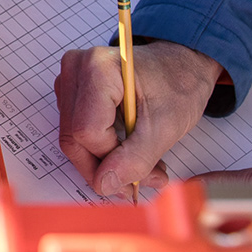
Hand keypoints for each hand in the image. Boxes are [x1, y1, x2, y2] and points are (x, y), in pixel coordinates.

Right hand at [56, 40, 223, 197]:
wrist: (180, 66)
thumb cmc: (178, 84)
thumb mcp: (165, 126)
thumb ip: (136, 159)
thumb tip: (105, 185)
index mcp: (99, 68)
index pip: (87, 132)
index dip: (110, 160)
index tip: (141, 173)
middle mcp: (76, 69)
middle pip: (74, 137)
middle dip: (105, 168)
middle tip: (137, 185)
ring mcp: (71, 80)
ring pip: (73, 139)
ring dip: (104, 163)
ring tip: (142, 169)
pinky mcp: (72, 92)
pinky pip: (76, 132)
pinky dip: (101, 150)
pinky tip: (127, 154)